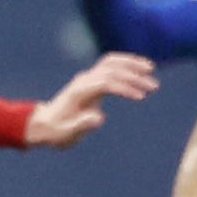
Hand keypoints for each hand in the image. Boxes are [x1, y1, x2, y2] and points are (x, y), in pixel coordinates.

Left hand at [22, 52, 157, 148]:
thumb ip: (81, 126)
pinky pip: (109, 65)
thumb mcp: (66, 134)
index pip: (106, 83)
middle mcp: (83, 81)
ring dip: (131, 64)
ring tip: (150, 69)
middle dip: (133, 77)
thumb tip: (99, 118)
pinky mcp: (91, 79)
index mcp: (79, 93)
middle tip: (154, 87)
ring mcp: (86, 78)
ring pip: (111, 62)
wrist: (43, 125)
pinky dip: (125, 64)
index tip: (141, 97)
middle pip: (111, 70)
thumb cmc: (55, 132)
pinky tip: (139, 69)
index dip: (124, 87)